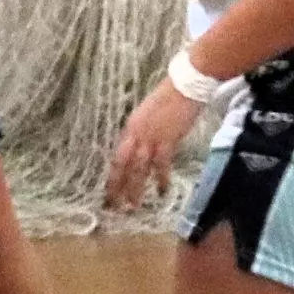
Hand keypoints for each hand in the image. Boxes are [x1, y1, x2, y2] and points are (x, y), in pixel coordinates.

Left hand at [103, 81, 207, 211]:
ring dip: (135, 188)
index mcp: (129, 127)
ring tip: (133, 205)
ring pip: (138, 168)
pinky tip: (161, 191)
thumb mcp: (148, 115)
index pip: (117, 156)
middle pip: (122, 165)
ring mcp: (150, 138)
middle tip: (113, 205)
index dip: (113, 174)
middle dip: (117, 186)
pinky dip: (161, 179)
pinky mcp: (167, 141)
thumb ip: (142, 131)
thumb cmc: (168, 98)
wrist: (184, 87)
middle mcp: (135, 134)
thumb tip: (141, 148)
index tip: (109, 190)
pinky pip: (161, 164)